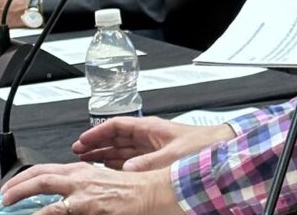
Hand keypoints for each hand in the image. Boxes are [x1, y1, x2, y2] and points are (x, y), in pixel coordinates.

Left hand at [1, 162, 175, 214]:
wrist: (153, 194)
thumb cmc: (134, 191)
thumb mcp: (104, 186)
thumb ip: (84, 189)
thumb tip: (66, 201)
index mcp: (84, 171)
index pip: (48, 170)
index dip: (28, 177)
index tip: (16, 187)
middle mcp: (80, 177)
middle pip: (40, 174)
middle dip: (17, 184)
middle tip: (4, 195)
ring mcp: (82, 191)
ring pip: (43, 183)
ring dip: (21, 193)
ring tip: (8, 202)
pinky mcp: (87, 205)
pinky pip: (56, 210)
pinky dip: (42, 214)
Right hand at [72, 115, 234, 169]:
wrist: (220, 149)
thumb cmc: (201, 145)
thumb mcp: (171, 155)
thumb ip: (147, 163)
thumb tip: (126, 171)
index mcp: (150, 128)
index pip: (117, 125)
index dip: (98, 132)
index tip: (82, 141)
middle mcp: (148, 136)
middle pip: (115, 138)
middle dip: (96, 144)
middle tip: (77, 153)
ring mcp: (151, 148)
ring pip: (121, 150)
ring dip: (103, 155)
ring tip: (86, 162)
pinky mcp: (156, 160)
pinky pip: (130, 161)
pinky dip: (117, 165)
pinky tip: (108, 171)